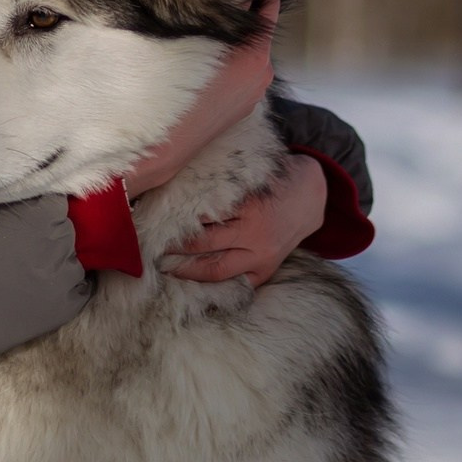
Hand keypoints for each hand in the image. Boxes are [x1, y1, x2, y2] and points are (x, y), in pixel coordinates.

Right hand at [123, 0, 279, 200]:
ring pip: (249, 62)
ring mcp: (252, 97)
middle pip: (257, 41)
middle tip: (230, 6)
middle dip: (246, 24)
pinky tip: (210, 64)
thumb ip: (224, 17)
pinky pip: (241, 79)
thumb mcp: (201, 43)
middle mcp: (262, 78)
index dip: (266, 3)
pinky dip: (232, 67)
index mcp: (257, 58)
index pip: (266, 20)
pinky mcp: (240, 111)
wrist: (168, 142)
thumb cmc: (179, 88)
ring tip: (216, 35)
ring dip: (238, 47)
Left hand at [164, 154, 327, 286]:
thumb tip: (176, 183)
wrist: (312, 195)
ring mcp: (262, 256)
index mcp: (248, 206)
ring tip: (164, 268)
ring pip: (216, 270)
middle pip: (203, 245)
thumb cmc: (273, 180)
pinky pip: (236, 284)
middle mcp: (255, 234)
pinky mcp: (267, 270)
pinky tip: (192, 285)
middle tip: (149, 248)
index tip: (151, 222)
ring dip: (187, 271)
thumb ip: (219, 184)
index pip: (202, 217)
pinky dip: (214, 286)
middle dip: (174, 249)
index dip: (174, 221)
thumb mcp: (248, 175)